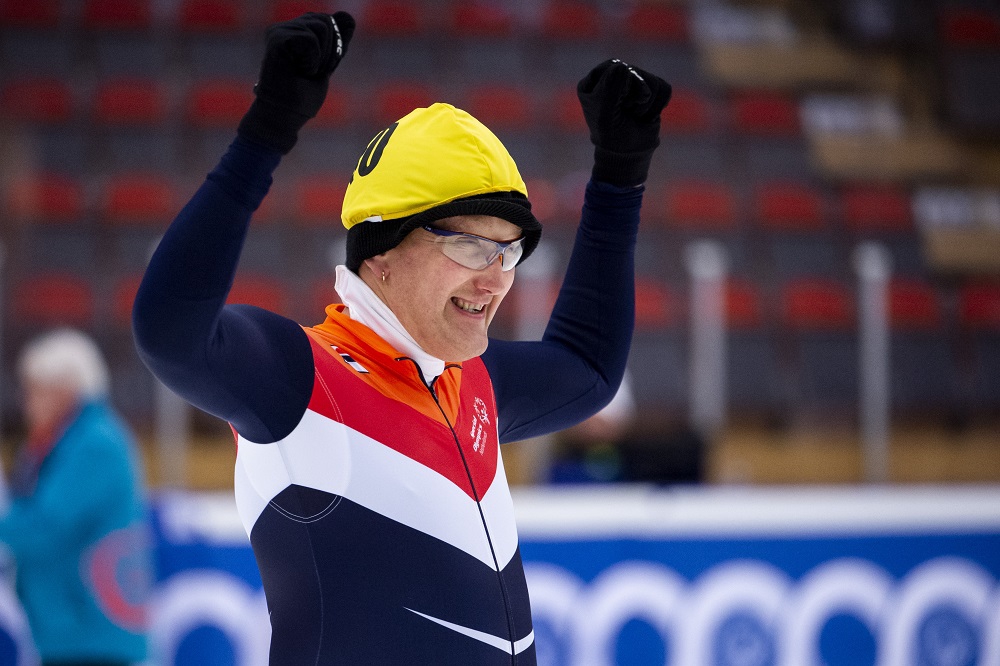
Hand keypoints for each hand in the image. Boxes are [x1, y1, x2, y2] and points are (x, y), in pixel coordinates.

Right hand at [238, 11, 355, 153]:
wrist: (285, 115)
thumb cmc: (302, 96)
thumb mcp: (327, 64)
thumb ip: (337, 41)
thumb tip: (347, 15)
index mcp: (296, 31)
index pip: (329, 22)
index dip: (333, 48)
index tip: (317, 69)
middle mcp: (285, 27)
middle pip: (326, 22)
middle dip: (329, 52)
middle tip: (310, 72)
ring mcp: (279, 31)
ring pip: (321, 28)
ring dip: (320, 58)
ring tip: (302, 71)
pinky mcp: (276, 38)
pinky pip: (311, 40)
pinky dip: (312, 61)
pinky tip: (296, 71)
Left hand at [577, 59, 671, 186]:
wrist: (629, 154)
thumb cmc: (612, 136)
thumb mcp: (605, 114)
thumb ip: (612, 89)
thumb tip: (623, 67)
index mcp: (595, 80)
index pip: (615, 67)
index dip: (621, 88)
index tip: (616, 106)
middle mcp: (613, 77)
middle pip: (635, 72)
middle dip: (634, 98)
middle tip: (626, 113)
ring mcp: (633, 82)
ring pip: (652, 82)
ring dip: (645, 106)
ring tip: (634, 116)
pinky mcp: (652, 90)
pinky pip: (664, 88)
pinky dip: (657, 106)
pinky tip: (644, 116)